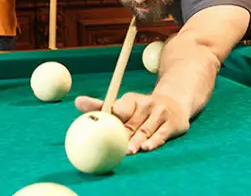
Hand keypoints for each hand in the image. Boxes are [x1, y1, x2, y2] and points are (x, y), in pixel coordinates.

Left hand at [75, 92, 189, 153]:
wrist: (174, 103)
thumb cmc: (140, 110)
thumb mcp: (124, 105)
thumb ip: (101, 107)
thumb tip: (77, 101)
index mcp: (132, 99)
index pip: (122, 107)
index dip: (115, 113)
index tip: (109, 119)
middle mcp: (147, 103)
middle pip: (133, 122)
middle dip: (124, 134)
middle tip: (115, 145)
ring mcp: (161, 113)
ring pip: (146, 130)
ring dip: (137, 141)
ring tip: (129, 151)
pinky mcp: (172, 124)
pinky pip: (161, 135)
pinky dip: (154, 142)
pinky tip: (147, 148)